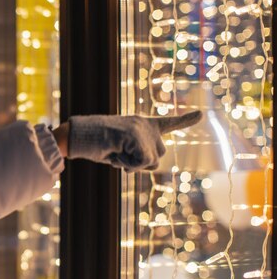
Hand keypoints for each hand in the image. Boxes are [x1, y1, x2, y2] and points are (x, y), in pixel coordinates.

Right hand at [65, 111, 200, 171]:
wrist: (77, 136)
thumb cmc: (94, 144)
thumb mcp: (120, 151)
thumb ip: (139, 154)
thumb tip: (152, 160)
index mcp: (141, 125)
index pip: (167, 123)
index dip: (185, 120)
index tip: (201, 114)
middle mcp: (145, 124)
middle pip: (158, 155)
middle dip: (141, 162)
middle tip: (118, 154)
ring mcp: (141, 129)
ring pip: (152, 161)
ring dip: (133, 164)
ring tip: (115, 152)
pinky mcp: (136, 136)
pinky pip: (142, 162)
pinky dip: (128, 164)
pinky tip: (115, 153)